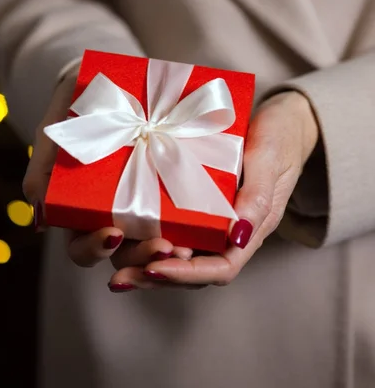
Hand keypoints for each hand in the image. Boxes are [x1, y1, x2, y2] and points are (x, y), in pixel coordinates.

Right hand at [22, 66, 191, 269]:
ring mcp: (146, 200)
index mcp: (83, 209)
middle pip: (125, 254)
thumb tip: (40, 218)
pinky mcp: (174, 184)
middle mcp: (116, 212)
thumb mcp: (54, 131)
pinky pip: (186, 213)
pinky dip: (195, 222)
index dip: (95, 247)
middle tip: (164, 248)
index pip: (84, 246)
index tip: (113, 233)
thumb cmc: (76, 105)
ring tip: (187, 246)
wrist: (112, 76)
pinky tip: (210, 222)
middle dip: (143, 256)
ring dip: (172, 249)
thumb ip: (42, 170)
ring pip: (156, 242)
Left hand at [108, 91, 318, 290]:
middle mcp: (226, 232)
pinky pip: (170, 223)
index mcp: (250, 230)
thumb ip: (257, 197)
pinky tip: (120, 228)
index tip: (154, 268)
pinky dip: (146, 232)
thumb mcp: (270, 161)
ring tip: (113, 258)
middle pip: (190, 269)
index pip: (219, 268)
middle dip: (154, 275)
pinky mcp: (194, 199)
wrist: (283, 119)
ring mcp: (209, 218)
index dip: (186, 274)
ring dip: (144, 259)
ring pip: (176, 252)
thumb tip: (238, 237)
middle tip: (119, 276)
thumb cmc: (280, 139)